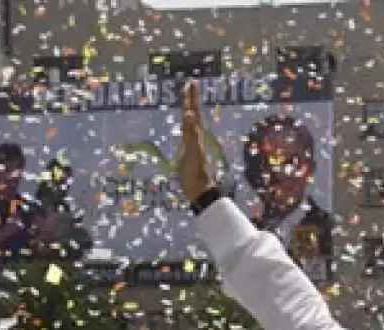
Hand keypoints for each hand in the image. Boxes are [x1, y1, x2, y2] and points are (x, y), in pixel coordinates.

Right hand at [177, 81, 215, 201]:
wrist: (199, 191)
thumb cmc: (195, 173)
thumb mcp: (193, 152)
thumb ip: (191, 133)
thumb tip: (189, 114)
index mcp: (196, 135)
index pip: (193, 113)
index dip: (191, 99)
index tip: (191, 83)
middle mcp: (195, 137)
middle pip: (193, 115)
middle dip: (191, 100)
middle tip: (190, 85)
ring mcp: (192, 144)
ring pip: (190, 123)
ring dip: (188, 110)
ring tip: (186, 101)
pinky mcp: (188, 152)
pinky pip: (186, 134)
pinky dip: (184, 126)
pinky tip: (183, 125)